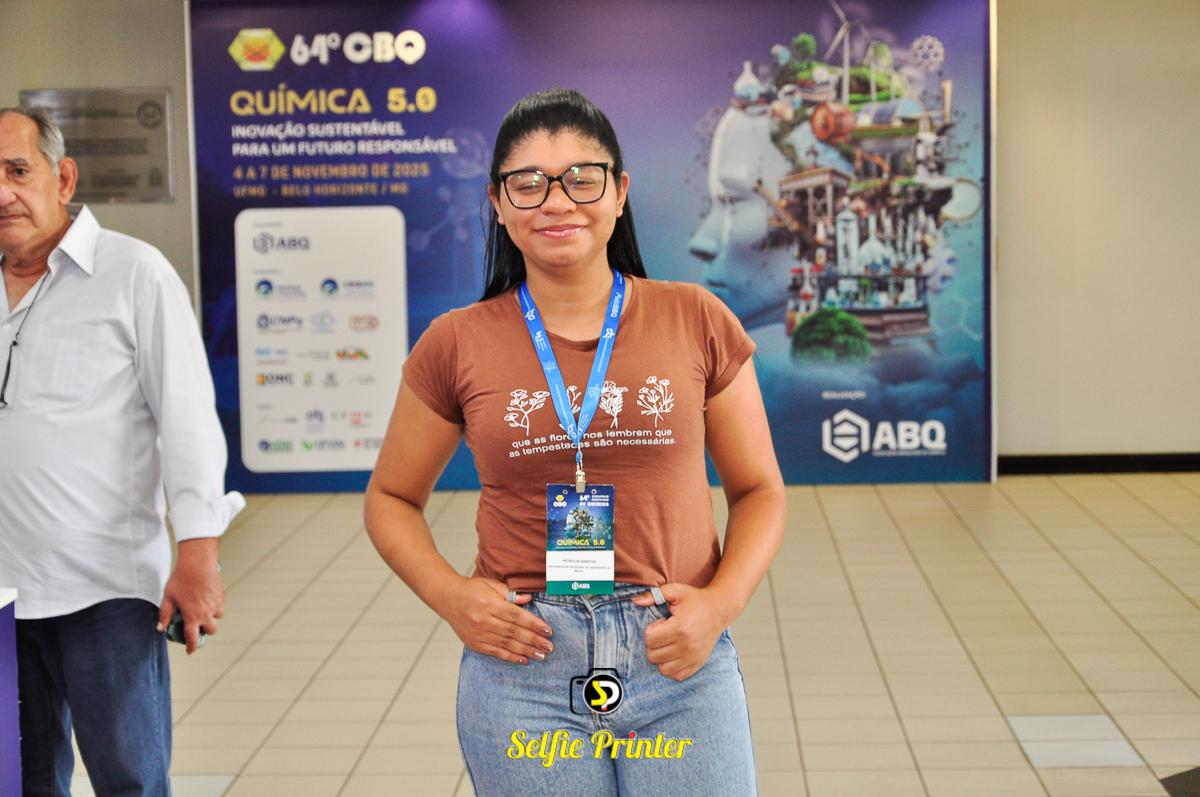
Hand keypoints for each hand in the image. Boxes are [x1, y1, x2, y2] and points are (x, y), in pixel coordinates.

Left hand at [157, 538, 222, 653]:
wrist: (197, 562)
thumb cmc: (181, 579)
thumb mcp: (168, 597)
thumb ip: (165, 614)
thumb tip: (161, 627)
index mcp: (192, 616)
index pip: (193, 638)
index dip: (192, 647)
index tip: (190, 651)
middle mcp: (206, 613)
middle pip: (211, 630)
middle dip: (205, 631)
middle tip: (197, 625)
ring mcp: (216, 604)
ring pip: (217, 618)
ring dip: (211, 618)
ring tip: (202, 610)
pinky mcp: (221, 595)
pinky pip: (220, 606)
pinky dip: (214, 606)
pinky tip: (206, 599)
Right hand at [439, 576, 553, 664]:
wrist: (447, 598)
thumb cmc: (471, 590)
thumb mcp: (491, 584)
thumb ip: (510, 593)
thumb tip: (529, 599)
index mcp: (490, 603)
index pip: (516, 616)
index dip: (533, 624)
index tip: (548, 630)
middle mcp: (484, 620)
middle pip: (514, 632)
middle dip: (534, 640)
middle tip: (549, 646)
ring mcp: (478, 633)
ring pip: (506, 644)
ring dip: (526, 651)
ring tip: (541, 655)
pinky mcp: (474, 643)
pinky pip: (495, 652)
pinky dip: (510, 657)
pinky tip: (523, 659)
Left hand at [633, 583, 728, 680]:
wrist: (719, 610)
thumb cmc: (696, 600)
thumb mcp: (675, 591)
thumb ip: (654, 595)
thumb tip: (635, 601)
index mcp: (680, 628)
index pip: (649, 639)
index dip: (651, 630)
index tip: (661, 623)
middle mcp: (687, 646)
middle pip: (653, 655)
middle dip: (654, 643)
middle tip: (665, 633)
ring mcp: (693, 657)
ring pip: (663, 668)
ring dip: (661, 657)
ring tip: (669, 643)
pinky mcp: (698, 664)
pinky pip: (677, 676)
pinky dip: (671, 668)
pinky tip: (674, 654)